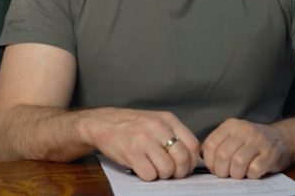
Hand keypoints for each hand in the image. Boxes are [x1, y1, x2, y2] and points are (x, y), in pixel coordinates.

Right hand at [83, 108, 199, 180]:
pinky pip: (150, 174)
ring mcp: (144, 140)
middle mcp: (158, 127)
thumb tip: (189, 157)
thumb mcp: (155, 121)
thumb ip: (172, 134)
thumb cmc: (130, 125)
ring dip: (162, 174)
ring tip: (153, 168)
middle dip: (179, 172)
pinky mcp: (132, 153)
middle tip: (171, 172)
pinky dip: (147, 176)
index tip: (186, 166)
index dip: (192, 161)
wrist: (102, 122)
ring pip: (167, 169)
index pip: (192, 144)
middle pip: (182, 158)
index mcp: (167, 119)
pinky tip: (141, 167)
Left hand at [202, 118, 292, 178]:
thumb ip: (219, 144)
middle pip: (223, 155)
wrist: (283, 139)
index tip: (213, 168)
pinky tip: (252, 172)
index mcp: (231, 125)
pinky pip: (254, 169)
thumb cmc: (253, 142)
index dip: (209, 160)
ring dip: (235, 174)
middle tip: (225, 174)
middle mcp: (244, 130)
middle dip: (221, 170)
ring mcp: (258, 141)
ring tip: (238, 174)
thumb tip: (200, 157)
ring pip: (237, 162)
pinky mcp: (270, 154)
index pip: (211, 144)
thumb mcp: (234, 136)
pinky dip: (250, 175)